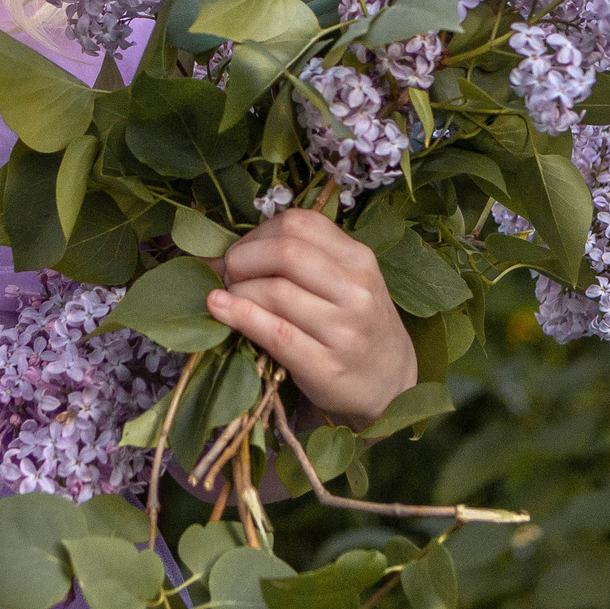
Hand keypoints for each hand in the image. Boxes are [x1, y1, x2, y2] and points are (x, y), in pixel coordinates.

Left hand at [205, 210, 417, 431]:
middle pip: (285, 252)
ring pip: (275, 291)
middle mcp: (356, 290)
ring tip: (228, 298)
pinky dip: (239, 316)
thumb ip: (303, 260)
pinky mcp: (326, 366)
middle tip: (230, 276)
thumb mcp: (346, 282)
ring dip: (238, 291)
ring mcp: (344, 329)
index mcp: (359, 259)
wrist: (390, 384)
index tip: (243, 252)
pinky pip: (274, 332)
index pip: (299, 224)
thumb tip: (224, 252)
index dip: (258, 233)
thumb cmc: (355, 325)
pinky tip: (219, 309)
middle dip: (243, 260)